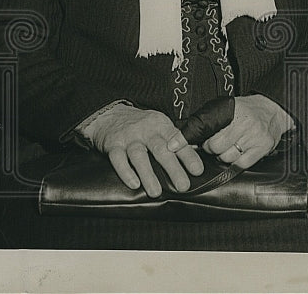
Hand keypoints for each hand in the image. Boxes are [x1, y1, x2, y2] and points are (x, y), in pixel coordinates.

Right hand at [83, 104, 203, 196]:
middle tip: (183, 186)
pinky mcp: (113, 145)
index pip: (178, 140)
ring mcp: (129, 138)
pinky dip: (126, 172)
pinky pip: (118, 160)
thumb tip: (194, 158)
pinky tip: (134, 185)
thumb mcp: (160, 126)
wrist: (110, 115)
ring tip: (156, 192)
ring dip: (149, 175)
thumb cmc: (142, 126)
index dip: (188, 156)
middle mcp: (146, 131)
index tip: (197, 170)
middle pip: (161, 149)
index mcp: (161, 126)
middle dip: (173, 169)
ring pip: (139, 156)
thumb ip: (175, 140)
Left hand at [201, 95, 293, 169]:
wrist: (274, 110)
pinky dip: (236, 163)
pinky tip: (239, 154)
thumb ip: (214, 119)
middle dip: (213, 148)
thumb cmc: (251, 110)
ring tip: (230, 147)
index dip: (201, 140)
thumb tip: (194, 135)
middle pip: (217, 147)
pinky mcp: (263, 147)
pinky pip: (241, 164)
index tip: (193, 143)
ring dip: (225, 156)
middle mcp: (245, 123)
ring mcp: (255, 136)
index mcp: (234, 111)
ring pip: (227, 157)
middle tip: (218, 144)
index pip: (209, 131)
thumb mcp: (231, 107)